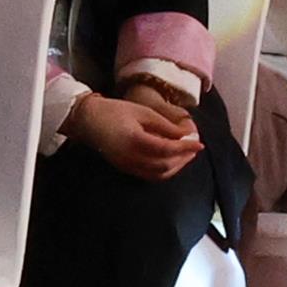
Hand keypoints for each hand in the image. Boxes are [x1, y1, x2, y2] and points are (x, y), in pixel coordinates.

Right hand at [74, 88, 201, 179]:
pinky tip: (172, 161)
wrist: (88, 120)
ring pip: (158, 174)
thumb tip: (185, 135)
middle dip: (183, 158)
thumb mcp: (143, 112)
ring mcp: (127, 165)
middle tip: (195, 148)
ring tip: (187, 154)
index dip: (185, 148)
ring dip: (176, 167)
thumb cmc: (115, 110)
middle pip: (164, 166)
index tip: (199, 144)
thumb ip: (165, 126)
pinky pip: (149, 175)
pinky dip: (164, 171)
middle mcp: (130, 158)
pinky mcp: (125, 168)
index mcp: (135, 141)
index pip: (167, 150)